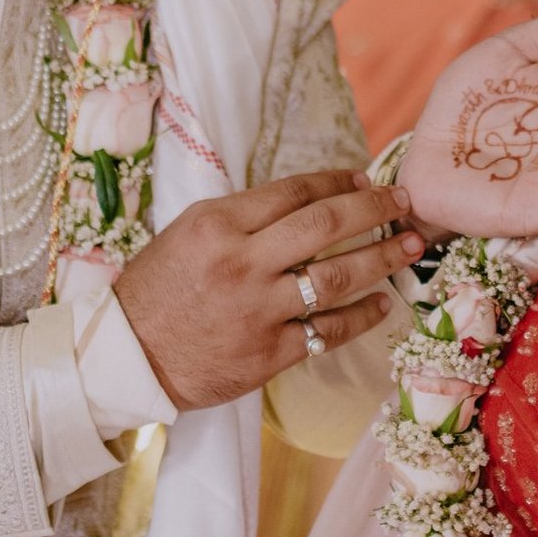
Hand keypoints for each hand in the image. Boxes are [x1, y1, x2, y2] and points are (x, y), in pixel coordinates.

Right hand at [113, 171, 420, 409]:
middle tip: (405, 201)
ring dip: (382, 258)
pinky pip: (327, 330)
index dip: (337, 182)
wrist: (126, 357)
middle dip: (374, 208)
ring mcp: (258, 310)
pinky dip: (361, 315)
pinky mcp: (268, 354)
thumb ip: (243, 218)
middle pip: (326, 225)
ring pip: (337, 277)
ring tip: (410, 246)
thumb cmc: (156, 290)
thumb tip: (307, 201)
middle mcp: (242, 262)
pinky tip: (382, 304)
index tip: (364, 179)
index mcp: (219, 224)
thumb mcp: (189, 234)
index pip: (295, 192)